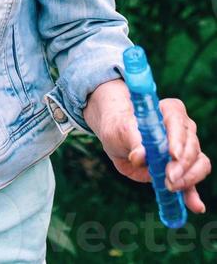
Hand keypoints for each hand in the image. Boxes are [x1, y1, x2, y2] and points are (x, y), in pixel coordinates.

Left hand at [97, 95, 210, 214]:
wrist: (118, 139)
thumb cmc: (119, 127)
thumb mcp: (120, 131)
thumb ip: (132, 140)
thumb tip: (140, 156)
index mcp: (167, 112)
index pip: (178, 121)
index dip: (178, 138)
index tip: (173, 155)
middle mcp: (182, 130)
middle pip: (191, 144)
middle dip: (183, 163)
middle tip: (169, 177)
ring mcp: (185, 150)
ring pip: (199, 162)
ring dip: (189, 178)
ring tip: (172, 187)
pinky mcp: (182, 171)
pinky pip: (193, 182)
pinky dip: (193, 194)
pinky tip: (196, 206)